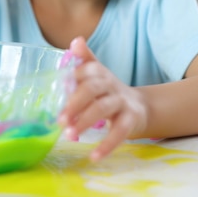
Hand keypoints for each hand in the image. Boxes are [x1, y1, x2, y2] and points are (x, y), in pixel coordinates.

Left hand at [58, 37, 147, 161]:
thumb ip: (84, 60)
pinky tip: (94, 156)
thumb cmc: (108, 91)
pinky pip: (120, 132)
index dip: (72, 78)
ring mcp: (122, 101)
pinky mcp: (132, 119)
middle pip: (93, 88)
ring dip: (85, 122)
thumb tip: (75, 40)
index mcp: (100, 72)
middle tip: (59, 119)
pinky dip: (107, 145)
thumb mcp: (96, 75)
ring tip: (69, 135)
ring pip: (104, 108)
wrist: (140, 107)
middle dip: (75, 102)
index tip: (57, 89)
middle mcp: (111, 84)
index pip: (86, 70)